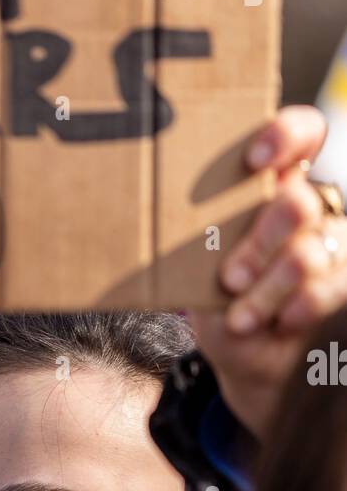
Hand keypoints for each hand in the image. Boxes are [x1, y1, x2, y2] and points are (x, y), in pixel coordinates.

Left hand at [188, 106, 346, 438]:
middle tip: (231, 279)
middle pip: (298, 202)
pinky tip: (281, 322)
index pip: (303, 134)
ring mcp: (333, 243)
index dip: (285, 135)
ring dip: (269, 290)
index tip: (254, 162)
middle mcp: (311, 206)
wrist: (249, 356)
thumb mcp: (198, 271)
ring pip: (309, 252)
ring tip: (241, 318)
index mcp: (274, 185)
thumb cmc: (219, 301)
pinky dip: (301, 307)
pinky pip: (334, 286)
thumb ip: (198, 242)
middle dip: (259, 244)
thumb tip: (161, 225)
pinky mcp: (345, 280)